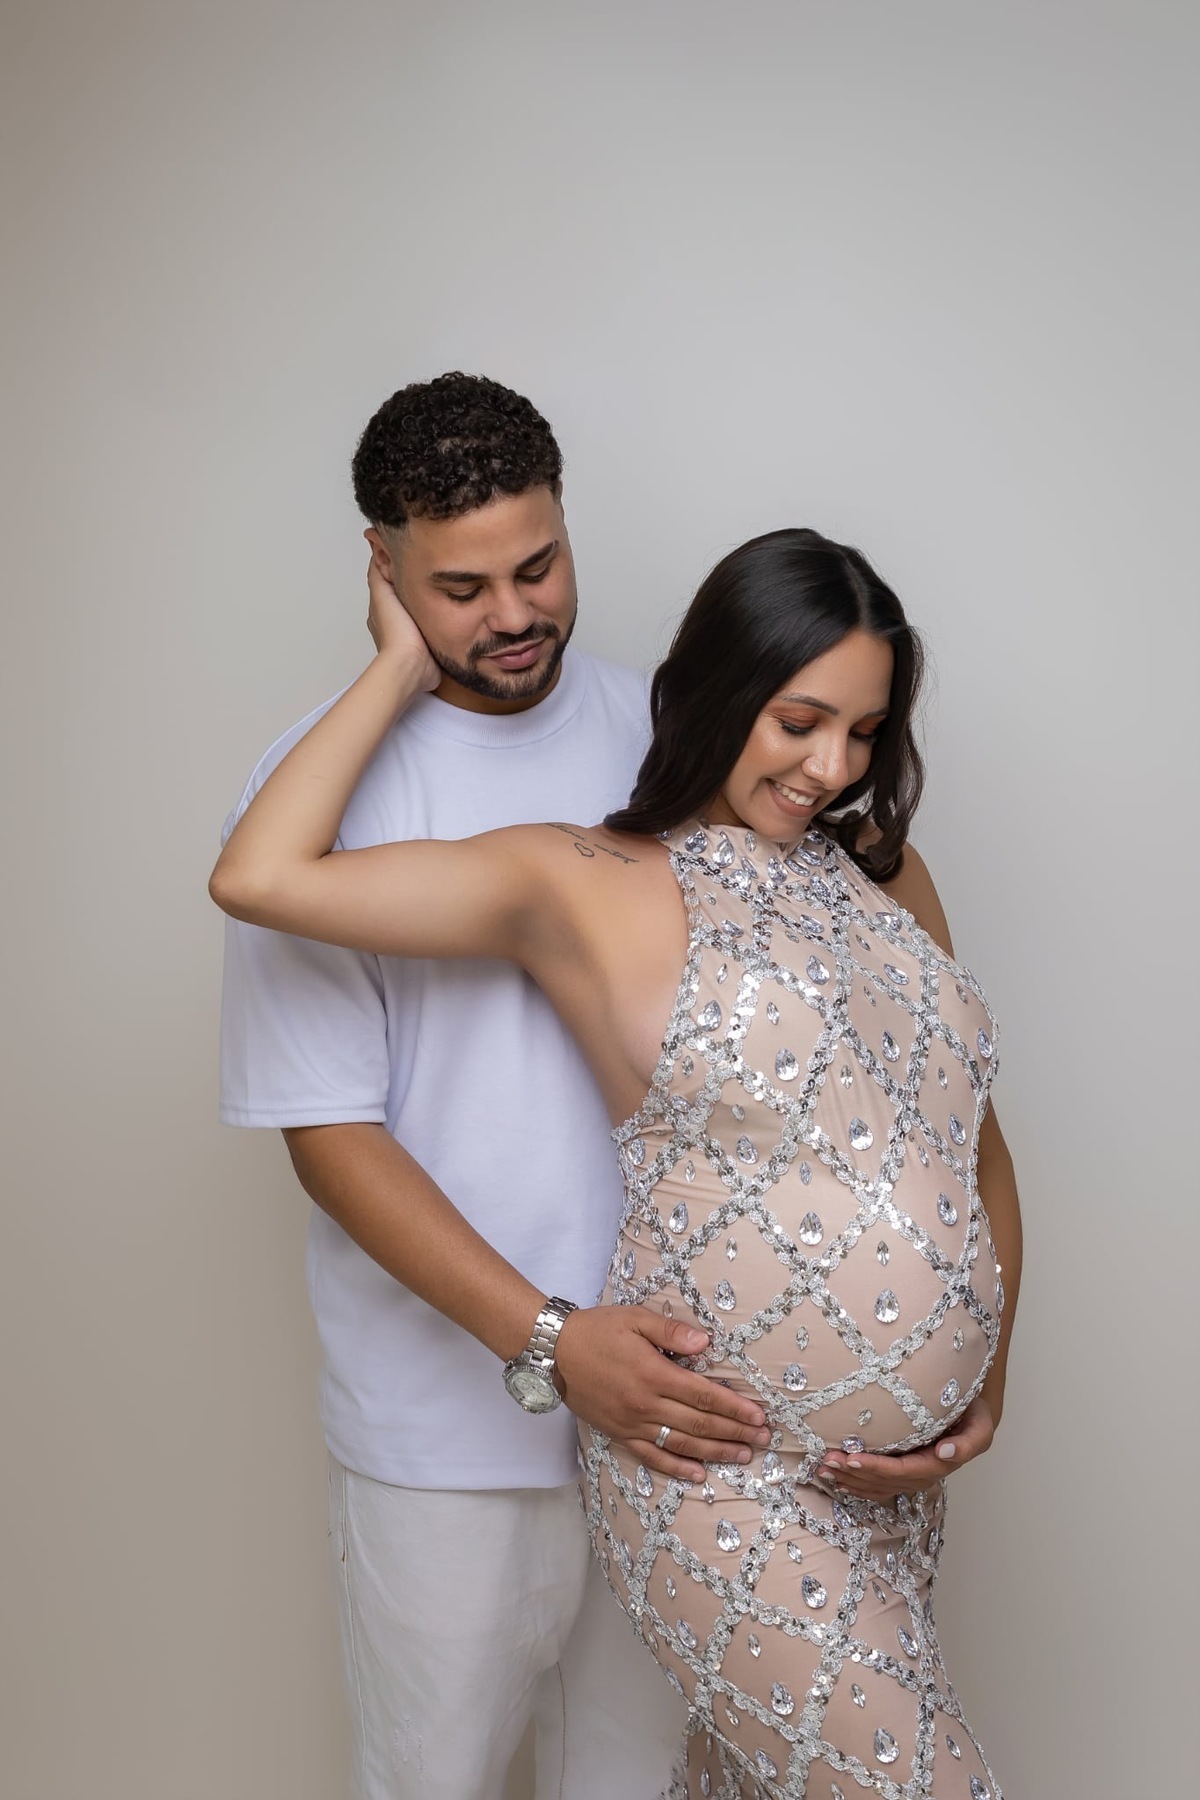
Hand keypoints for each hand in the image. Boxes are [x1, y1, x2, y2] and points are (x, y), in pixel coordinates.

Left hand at [365, 550, 439, 691]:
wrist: (413, 666)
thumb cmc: (396, 633)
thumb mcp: (382, 595)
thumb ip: (379, 574)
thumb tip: (376, 549)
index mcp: (384, 610)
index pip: (390, 583)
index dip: (400, 568)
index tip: (413, 554)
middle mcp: (398, 622)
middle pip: (407, 596)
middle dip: (418, 583)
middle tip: (434, 568)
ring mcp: (414, 634)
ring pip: (422, 609)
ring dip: (432, 600)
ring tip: (448, 585)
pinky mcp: (430, 644)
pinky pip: (436, 624)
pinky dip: (441, 616)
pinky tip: (453, 608)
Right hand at [555, 1306, 770, 1482]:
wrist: (554, 1352)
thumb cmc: (597, 1330)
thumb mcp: (634, 1318)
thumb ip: (671, 1332)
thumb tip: (706, 1343)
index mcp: (654, 1374)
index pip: (704, 1396)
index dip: (734, 1408)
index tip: (758, 1415)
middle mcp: (646, 1405)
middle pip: (700, 1425)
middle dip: (735, 1432)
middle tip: (764, 1438)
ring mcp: (632, 1424)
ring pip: (682, 1445)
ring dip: (716, 1453)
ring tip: (743, 1455)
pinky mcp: (620, 1435)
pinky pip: (652, 1457)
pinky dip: (677, 1469)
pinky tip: (698, 1475)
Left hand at [816, 1395, 995, 1500]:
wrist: (972, 1414)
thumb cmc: (973, 1413)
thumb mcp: (980, 1425)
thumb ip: (969, 1442)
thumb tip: (946, 1453)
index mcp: (939, 1465)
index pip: (903, 1471)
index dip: (877, 1469)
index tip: (852, 1460)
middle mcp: (923, 1475)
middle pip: (885, 1481)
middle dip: (855, 1474)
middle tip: (827, 1461)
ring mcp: (912, 1476)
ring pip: (878, 1486)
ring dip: (850, 1481)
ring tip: (823, 1470)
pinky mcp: (903, 1472)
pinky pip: (878, 1485)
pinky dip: (857, 1484)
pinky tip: (837, 1480)